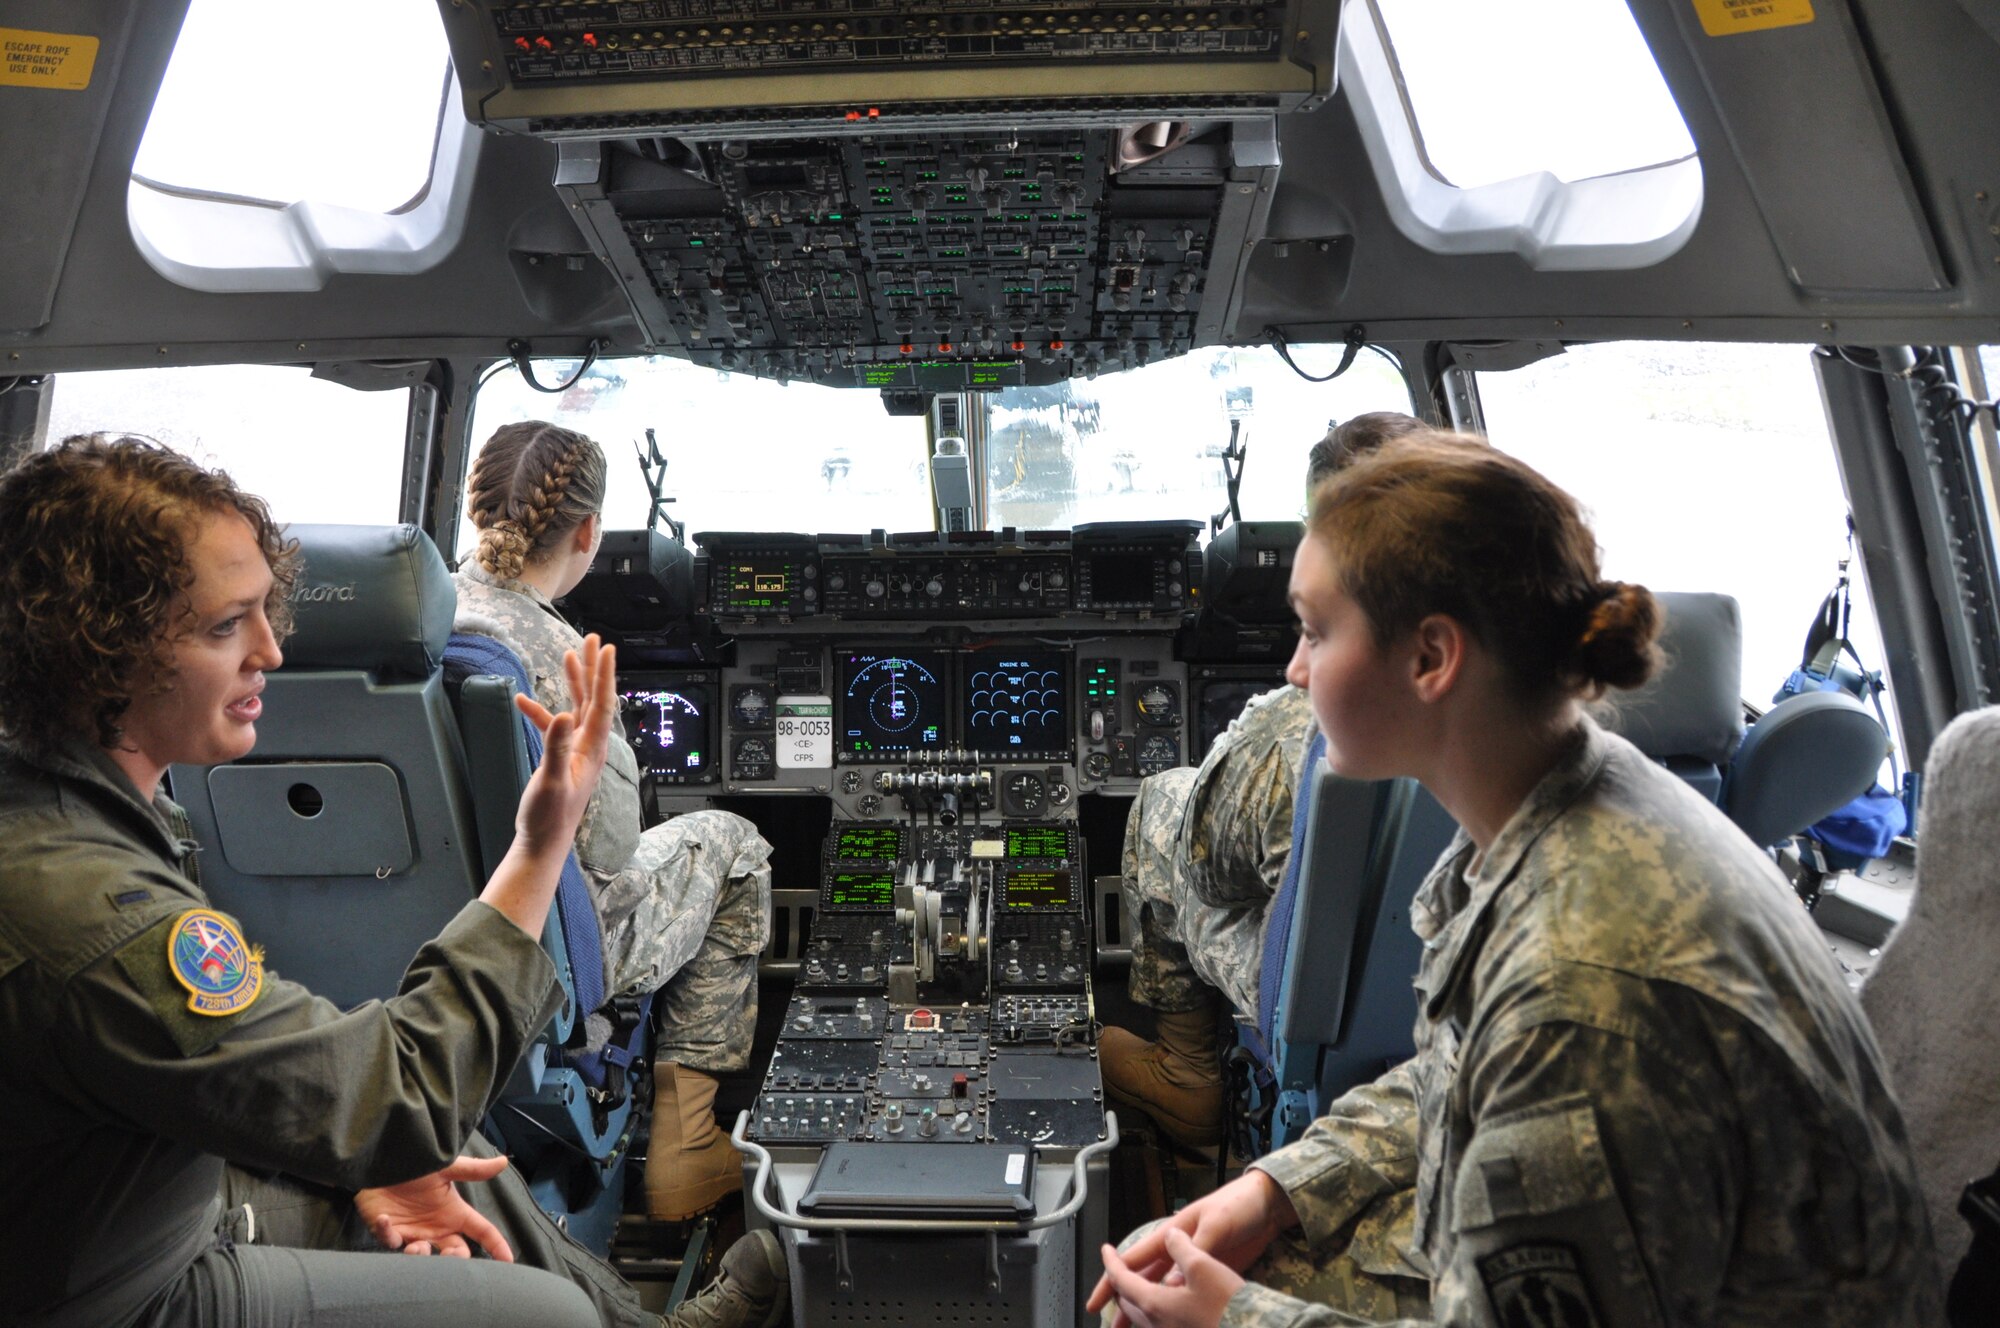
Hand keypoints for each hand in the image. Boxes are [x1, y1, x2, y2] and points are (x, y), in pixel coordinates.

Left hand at [355, 1155, 514, 1260]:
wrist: (383, 1162)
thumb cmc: (416, 1165)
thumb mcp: (446, 1168)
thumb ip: (473, 1170)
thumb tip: (503, 1161)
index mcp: (454, 1212)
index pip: (482, 1231)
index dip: (496, 1245)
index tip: (508, 1260)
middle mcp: (437, 1227)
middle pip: (457, 1253)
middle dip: (456, 1260)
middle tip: (449, 1254)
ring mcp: (415, 1232)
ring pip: (425, 1257)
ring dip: (422, 1256)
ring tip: (417, 1247)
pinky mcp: (391, 1232)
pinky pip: (390, 1242)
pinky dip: (388, 1233)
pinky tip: (386, 1219)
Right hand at [513, 635, 616, 858]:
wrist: (542, 842)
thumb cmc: (549, 816)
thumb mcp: (552, 780)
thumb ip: (556, 748)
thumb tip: (564, 715)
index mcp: (592, 748)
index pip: (602, 703)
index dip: (603, 674)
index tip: (606, 648)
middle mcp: (589, 746)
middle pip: (594, 698)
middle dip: (592, 669)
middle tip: (593, 640)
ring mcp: (575, 751)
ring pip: (576, 708)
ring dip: (573, 683)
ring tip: (568, 655)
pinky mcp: (560, 759)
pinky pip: (553, 727)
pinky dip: (540, 713)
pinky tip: (522, 702)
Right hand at [1086, 1170, 1293, 1320]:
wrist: (1268, 1206)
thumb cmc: (1239, 1206)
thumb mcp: (1217, 1225)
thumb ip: (1195, 1252)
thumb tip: (1173, 1283)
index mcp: (1172, 1234)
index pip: (1134, 1260)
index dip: (1112, 1279)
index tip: (1096, 1302)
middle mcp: (1178, 1250)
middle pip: (1143, 1280)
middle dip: (1124, 1303)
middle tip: (1112, 1326)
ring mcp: (1193, 1263)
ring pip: (1161, 1290)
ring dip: (1147, 1308)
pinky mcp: (1210, 1273)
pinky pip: (1184, 1294)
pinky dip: (1172, 1307)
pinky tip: (1169, 1322)